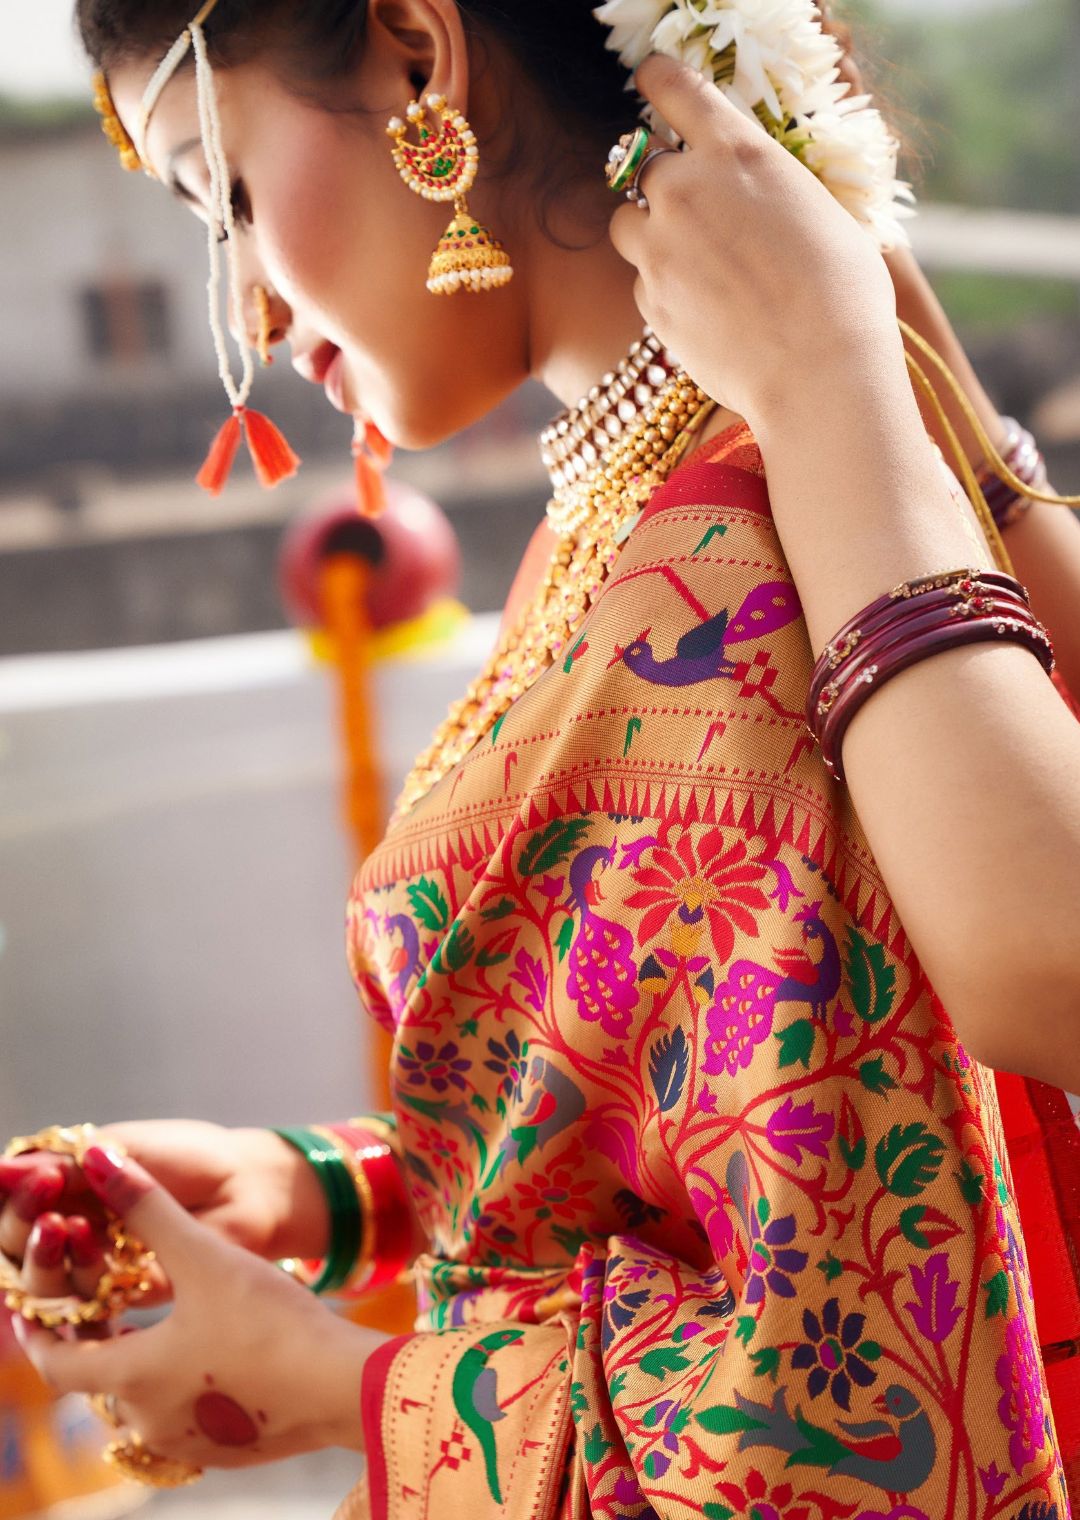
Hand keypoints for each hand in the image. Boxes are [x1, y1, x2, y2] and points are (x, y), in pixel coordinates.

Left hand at [13, 1146, 384, 1467]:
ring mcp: (189, 1441)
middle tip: (108, 1304)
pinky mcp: (228, 1451)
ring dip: (147, 1363)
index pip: (58, 1362)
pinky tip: (219, 1353)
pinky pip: (189, 1416)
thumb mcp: (204, 1256)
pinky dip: (188, 1385)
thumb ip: (147, 1207)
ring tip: (165, 1322)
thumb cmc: (268, 1321)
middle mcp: (149, 1420)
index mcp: (133, 1376)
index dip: (40, 1333)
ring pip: (148, 1399)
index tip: (34, 1312)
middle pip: (105, 1379)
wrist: (340, 1386)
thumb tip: (96, 1156)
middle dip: (103, 1340)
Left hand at [608, 54, 897, 423]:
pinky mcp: (649, 304)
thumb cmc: (842, 292)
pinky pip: (642, 282)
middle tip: (695, 208)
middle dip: (664, 182)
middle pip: (643, 165)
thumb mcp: (818, 209)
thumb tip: (752, 186)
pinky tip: (706, 308)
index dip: (656, 81)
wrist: (818, 371)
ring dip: (650, 233)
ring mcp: (659, 250)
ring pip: (625, 224)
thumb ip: (768, 184)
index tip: (651, 83)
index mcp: (735, 150)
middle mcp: (685, 191)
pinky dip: (663, 289)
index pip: (670, 86)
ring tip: (692, 261)